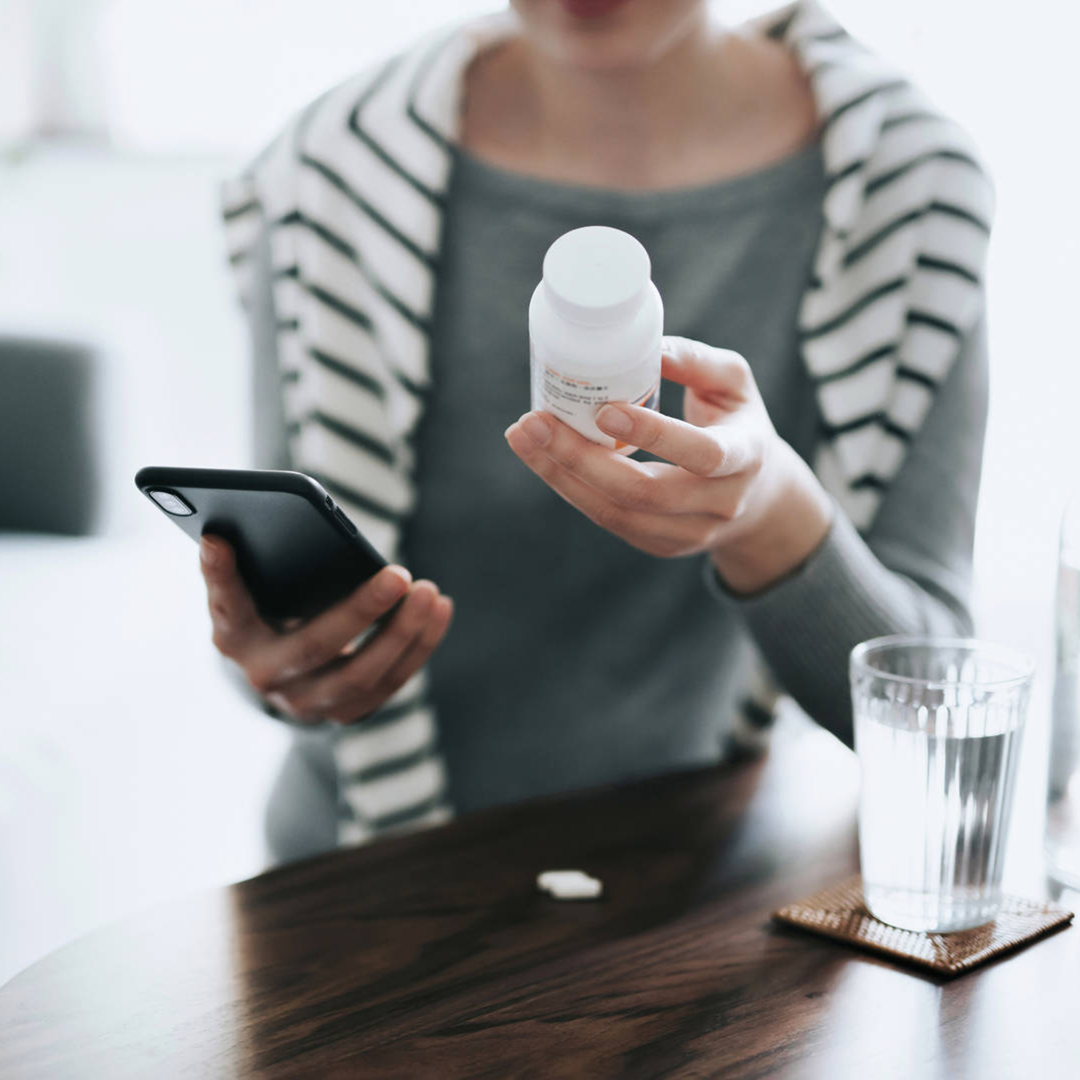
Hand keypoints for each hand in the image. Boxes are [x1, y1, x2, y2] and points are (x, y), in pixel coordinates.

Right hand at [198, 536, 453, 722]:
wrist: (285, 671)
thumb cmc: (273, 611)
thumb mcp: (253, 591)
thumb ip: (242, 569)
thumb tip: (220, 537)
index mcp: (235, 638)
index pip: (228, 606)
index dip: (221, 578)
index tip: (220, 540)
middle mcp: (267, 677)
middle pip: (316, 647)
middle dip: (361, 611)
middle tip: (399, 574)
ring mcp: (308, 702)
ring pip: (363, 674)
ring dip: (403, 633)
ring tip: (429, 592)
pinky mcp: (346, 712)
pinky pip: (392, 683)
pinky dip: (420, 645)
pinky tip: (441, 609)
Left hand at [505, 335, 832, 592]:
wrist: (760, 496)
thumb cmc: (739, 423)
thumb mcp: (734, 382)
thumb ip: (695, 360)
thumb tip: (644, 344)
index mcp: (746, 457)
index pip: (703, 454)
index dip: (653, 435)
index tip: (605, 409)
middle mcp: (720, 504)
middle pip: (644, 492)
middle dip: (581, 458)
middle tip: (535, 422)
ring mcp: (689, 533)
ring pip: (616, 512)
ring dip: (561, 475)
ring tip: (524, 436)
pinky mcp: (661, 545)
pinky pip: (608, 519)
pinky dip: (570, 488)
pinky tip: (543, 457)